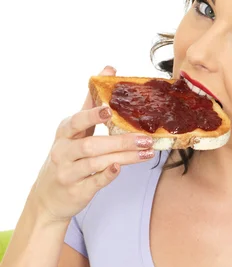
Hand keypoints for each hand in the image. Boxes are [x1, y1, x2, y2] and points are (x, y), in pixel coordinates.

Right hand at [31, 66, 155, 222]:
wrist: (48, 197)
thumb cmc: (67, 157)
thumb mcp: (74, 130)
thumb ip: (91, 102)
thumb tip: (108, 69)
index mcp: (64, 133)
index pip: (76, 121)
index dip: (92, 114)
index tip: (109, 108)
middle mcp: (63, 152)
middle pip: (91, 144)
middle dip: (120, 141)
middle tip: (145, 138)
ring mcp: (68, 172)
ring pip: (96, 162)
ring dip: (124, 156)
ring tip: (147, 152)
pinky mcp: (76, 191)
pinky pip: (93, 182)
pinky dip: (106, 175)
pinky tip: (121, 168)